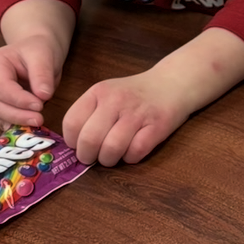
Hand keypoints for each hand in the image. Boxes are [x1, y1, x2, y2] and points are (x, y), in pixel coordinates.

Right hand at [0, 33, 61, 128]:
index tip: (39, 105)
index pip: (1, 87)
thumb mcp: (42, 55)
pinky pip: (4, 121)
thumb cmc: (36, 50)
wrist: (36, 52)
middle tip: (39, 120)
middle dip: (17, 115)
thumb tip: (44, 96)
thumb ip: (42, 74)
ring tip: (37, 124)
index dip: (19, 99)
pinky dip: (16, 126)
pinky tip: (30, 129)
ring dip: (18, 123)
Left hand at [62, 62, 191, 167]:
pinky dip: (130, 158)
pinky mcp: (156, 127)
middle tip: (93, 157)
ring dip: (109, 159)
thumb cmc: (134, 94)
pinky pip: (135, 153)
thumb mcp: (107, 94)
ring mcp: (137, 114)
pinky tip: (131, 150)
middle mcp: (116, 101)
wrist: (172, 83)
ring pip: (111, 149)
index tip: (79, 145)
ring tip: (112, 155)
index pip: (71, 123)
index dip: (72, 141)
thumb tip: (74, 146)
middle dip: (87, 156)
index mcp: (98, 92)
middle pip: (89, 139)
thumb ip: (89, 114)